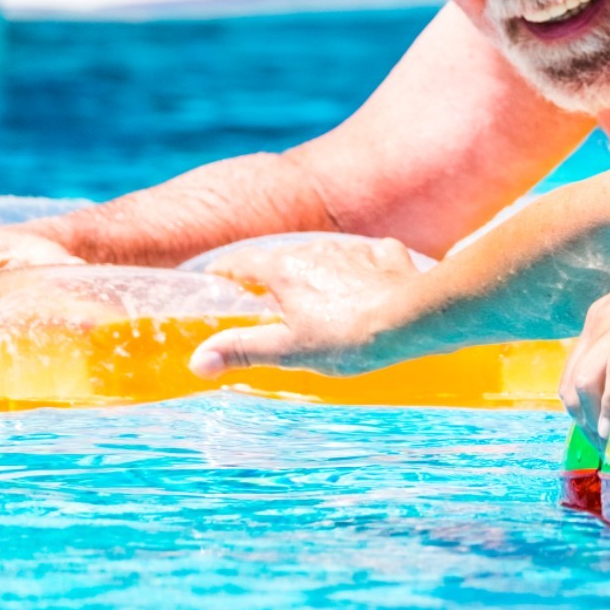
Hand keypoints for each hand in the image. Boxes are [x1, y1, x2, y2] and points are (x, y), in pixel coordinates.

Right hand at [189, 236, 421, 378]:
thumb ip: (242, 350)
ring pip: (325, 256)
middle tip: (266, 300)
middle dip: (272, 276)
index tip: (216, 282)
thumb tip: (197, 360)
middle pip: (283, 258)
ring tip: (317, 297)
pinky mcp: (387, 255)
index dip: (225, 273)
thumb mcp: (288, 350)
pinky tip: (368, 286)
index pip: (241, 262)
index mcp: (285, 269)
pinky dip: (361, 270)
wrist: (411, 319)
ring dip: (317, 272)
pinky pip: (367, 257)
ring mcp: (354, 250)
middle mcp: (317, 249)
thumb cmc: (346, 338)